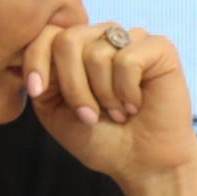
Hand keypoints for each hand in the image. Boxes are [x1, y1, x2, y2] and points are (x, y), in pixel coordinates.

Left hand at [23, 22, 196, 188]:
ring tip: (119, 112)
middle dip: (73, 86)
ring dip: (104, 95)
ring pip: (97, 53)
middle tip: (90, 115)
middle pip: (68, 40)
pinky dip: (127, 91)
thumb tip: (41, 47)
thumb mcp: (52, 106)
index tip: (37, 92)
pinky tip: (136, 104)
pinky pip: (128, 60)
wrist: (140, 161)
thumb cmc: (100, 137)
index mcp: (77, 49)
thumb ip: (42, 73)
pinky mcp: (160, 48)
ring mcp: (133, 39)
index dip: (36, 61)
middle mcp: (104, 38)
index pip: (46, 33)